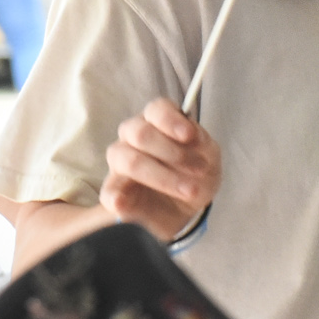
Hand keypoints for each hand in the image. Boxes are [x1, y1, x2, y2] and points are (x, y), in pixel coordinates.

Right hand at [99, 98, 222, 240]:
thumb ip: (202, 145)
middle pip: (140, 133)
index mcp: (157, 122)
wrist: (187, 208)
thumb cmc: (196, 175)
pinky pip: (108, 193)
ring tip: (189, 190)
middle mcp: (133, 137)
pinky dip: (116, 198)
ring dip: (161, 176)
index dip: (171, 120)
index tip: (188, 135)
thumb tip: (193, 136)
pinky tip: (124, 205)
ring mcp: (120, 164)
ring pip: (127, 160)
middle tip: (200, 169)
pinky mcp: (114, 192)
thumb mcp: (209, 159)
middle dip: (172, 152)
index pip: (157, 109)